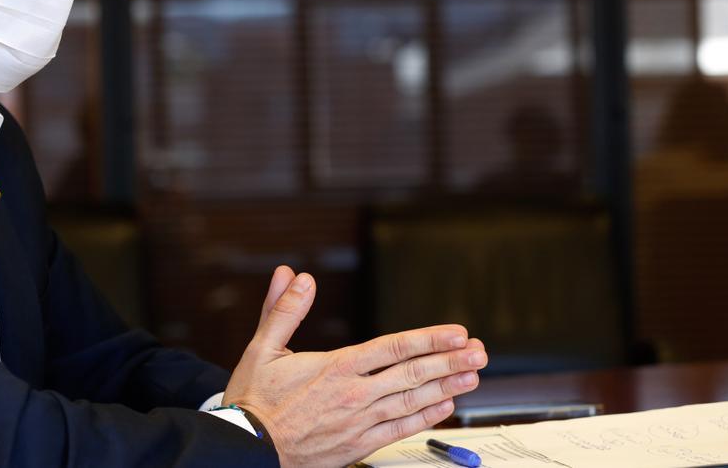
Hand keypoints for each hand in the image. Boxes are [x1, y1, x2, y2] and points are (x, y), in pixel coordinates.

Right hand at [222, 266, 487, 466]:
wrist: (248, 448)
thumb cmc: (255, 400)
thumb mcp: (262, 347)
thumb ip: (284, 309)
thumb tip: (296, 278)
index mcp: (337, 367)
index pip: (394, 348)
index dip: (429, 339)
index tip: (456, 332)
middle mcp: (355, 394)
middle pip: (413, 374)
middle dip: (450, 361)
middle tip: (479, 352)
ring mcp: (360, 421)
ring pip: (413, 402)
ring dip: (447, 387)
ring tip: (473, 376)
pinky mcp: (359, 444)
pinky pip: (401, 429)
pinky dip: (426, 418)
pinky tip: (444, 407)